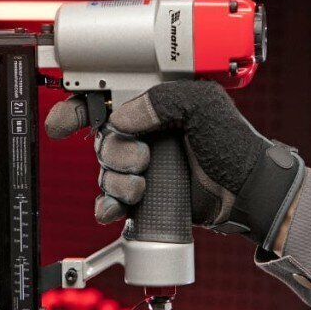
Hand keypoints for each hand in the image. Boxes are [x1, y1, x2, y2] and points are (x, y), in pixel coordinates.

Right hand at [45, 80, 305, 248]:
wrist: (248, 193)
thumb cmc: (235, 144)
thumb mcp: (202, 104)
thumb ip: (161, 99)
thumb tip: (121, 118)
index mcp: (155, 105)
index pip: (105, 100)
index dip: (77, 109)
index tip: (62, 124)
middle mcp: (146, 134)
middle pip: (101, 140)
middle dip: (113, 153)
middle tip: (142, 160)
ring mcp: (145, 167)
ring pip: (105, 172)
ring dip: (115, 182)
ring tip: (141, 187)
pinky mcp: (147, 197)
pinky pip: (112, 201)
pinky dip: (109, 206)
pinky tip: (117, 209)